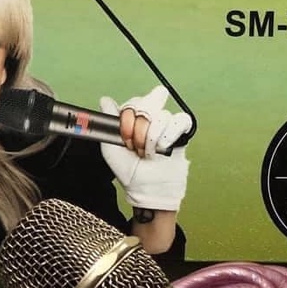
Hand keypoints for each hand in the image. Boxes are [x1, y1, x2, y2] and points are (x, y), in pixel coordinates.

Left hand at [99, 91, 189, 211]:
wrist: (147, 187)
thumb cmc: (129, 170)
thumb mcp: (110, 148)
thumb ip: (108, 122)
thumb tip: (105, 100)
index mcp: (132, 118)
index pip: (132, 104)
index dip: (128, 122)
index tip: (125, 141)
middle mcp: (149, 116)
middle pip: (148, 104)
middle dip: (139, 131)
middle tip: (137, 147)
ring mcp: (166, 122)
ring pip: (162, 116)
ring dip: (152, 139)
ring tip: (149, 152)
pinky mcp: (181, 130)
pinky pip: (180, 120)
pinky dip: (169, 136)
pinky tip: (163, 148)